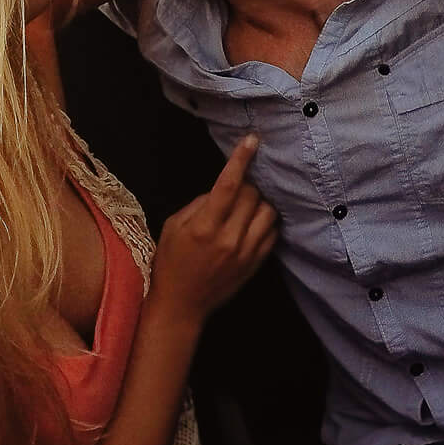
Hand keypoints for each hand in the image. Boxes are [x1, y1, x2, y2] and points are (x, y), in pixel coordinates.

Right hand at [148, 134, 277, 323]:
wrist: (181, 305)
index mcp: (204, 227)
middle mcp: (229, 239)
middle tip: (235, 187)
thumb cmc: (170, 262)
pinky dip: (266, 221)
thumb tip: (221, 190)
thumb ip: (199, 204)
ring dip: (258, 202)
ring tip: (245, 205)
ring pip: (268, 212)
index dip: (241, 159)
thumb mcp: (173, 226)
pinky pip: (273, 233)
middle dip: (246, 183)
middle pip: (252, 195)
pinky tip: (253, 222)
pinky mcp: (256, 264)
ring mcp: (246, 253)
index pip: (229, 185)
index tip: (252, 139)